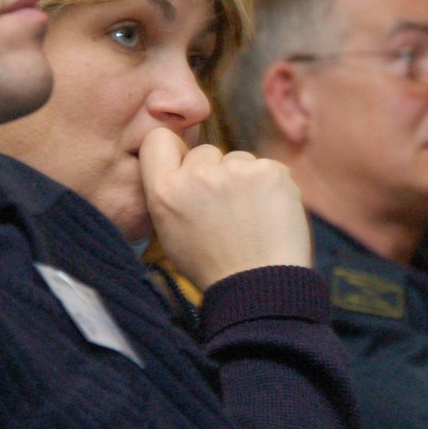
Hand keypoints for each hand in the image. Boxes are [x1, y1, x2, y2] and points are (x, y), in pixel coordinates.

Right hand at [138, 128, 311, 289]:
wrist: (261, 288)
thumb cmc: (214, 266)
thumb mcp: (170, 234)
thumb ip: (169, 194)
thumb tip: (178, 164)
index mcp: (165, 192)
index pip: (157, 140)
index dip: (172, 151)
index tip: (184, 167)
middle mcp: (197, 176)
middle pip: (203, 152)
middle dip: (213, 173)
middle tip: (224, 211)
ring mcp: (235, 171)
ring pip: (237, 159)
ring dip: (243, 179)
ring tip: (249, 218)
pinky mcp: (270, 172)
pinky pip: (266, 168)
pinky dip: (270, 187)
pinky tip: (269, 215)